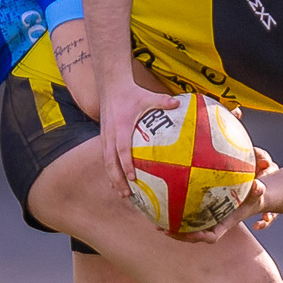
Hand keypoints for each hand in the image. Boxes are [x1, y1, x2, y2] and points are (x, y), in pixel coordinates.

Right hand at [99, 79, 178, 195]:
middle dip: (117, 179)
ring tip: (122, 194)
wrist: (111, 87)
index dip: (126, 164)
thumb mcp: (147, 96)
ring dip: (113, 179)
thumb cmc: (131, 93)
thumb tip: (178, 103)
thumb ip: (162, 101)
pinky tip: (117, 183)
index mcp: (121, 127)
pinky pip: (106, 158)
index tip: (133, 178)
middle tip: (127, 194)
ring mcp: (105, 138)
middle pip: (111, 162)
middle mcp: (110, 135)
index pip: (122, 149)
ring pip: (106, 163)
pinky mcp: (104, 138)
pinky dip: (111, 172)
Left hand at [170, 148, 277, 241]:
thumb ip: (258, 191)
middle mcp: (212, 224)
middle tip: (162, 229)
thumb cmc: (253, 196)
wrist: (250, 197)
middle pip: (192, 236)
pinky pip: (184, 216)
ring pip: (185, 228)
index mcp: (223, 224)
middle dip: (177, 235)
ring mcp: (205, 220)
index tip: (188, 234)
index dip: (198, 237)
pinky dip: (173, 212)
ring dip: (170, 226)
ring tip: (153, 220)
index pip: (210, 236)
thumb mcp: (258, 193)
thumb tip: (258, 186)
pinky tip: (160, 201)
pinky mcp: (199, 213)